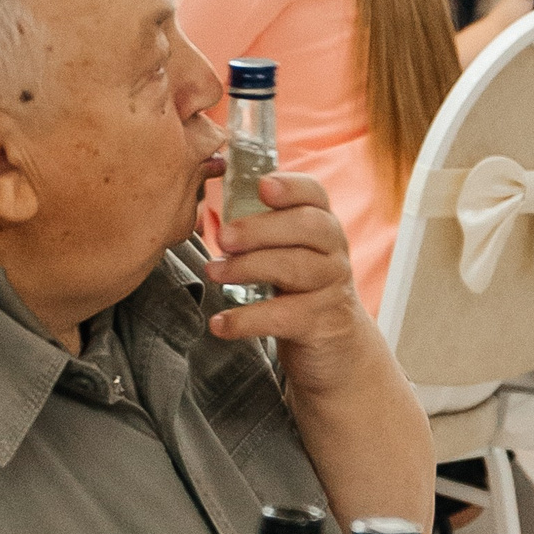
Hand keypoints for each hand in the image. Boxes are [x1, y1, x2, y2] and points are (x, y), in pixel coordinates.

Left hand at [204, 172, 373, 359]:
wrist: (335, 347)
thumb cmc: (297, 290)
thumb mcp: (285, 255)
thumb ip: (257, 232)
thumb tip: (198, 212)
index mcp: (322, 226)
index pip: (315, 195)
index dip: (291, 187)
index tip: (262, 186)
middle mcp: (333, 252)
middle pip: (308, 227)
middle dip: (262, 227)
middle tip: (224, 237)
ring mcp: (330, 288)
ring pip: (295, 268)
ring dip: (248, 267)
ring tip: (214, 271)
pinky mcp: (319, 323)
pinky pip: (282, 317)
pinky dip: (246, 320)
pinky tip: (220, 322)